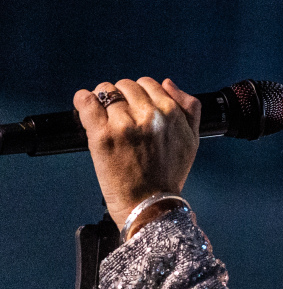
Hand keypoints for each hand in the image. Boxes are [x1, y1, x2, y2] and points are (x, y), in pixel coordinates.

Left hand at [73, 77, 201, 228]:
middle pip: (126, 86)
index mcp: (171, 113)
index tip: (135, 108)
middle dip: (122, 97)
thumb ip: (189, 108)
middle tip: (120, 116)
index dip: (140, 95)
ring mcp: (124, 124)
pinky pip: (87, 102)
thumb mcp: (193, 140)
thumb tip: (168, 83)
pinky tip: (85, 107)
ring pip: (105, 91)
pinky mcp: (102, 135)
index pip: (148, 84)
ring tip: (104, 117)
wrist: (150, 204)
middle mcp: (149, 115)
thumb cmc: (170, 175)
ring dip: (103, 101)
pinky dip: (83, 101)